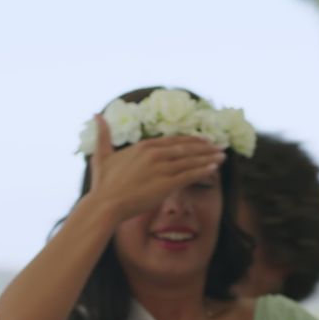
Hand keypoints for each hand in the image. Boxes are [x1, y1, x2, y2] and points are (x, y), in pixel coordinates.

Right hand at [87, 114, 224, 220]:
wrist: (106, 204)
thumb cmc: (103, 184)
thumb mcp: (102, 155)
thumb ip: (103, 134)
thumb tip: (96, 114)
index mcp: (143, 146)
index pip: (173, 140)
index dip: (190, 141)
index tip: (203, 141)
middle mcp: (154, 154)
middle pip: (186, 148)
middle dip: (205, 147)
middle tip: (219, 147)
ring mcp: (161, 168)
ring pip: (191, 160)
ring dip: (209, 158)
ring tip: (222, 157)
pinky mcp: (166, 184)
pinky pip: (190, 175)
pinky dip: (204, 171)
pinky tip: (214, 169)